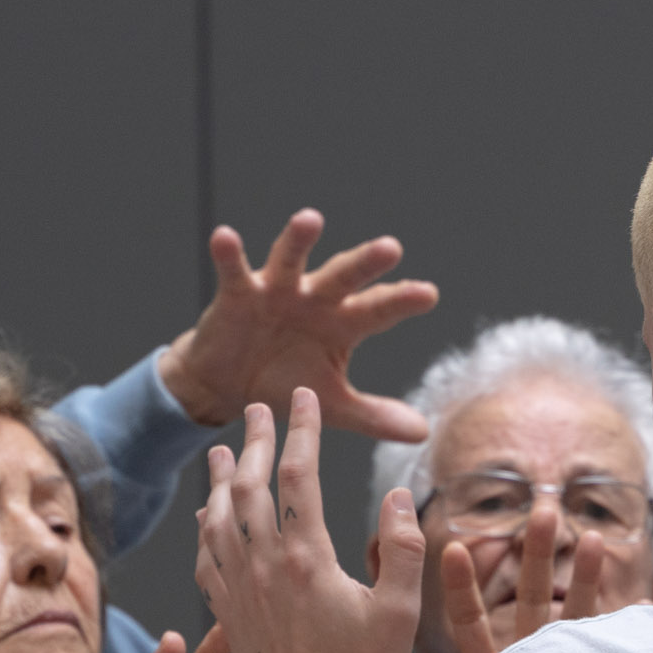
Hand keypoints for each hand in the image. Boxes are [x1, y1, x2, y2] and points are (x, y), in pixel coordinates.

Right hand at [156, 212, 438, 439]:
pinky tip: (224, 237)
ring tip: (311, 219)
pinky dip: (229, 255)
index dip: (401, 301)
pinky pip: (234, 272)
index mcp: (343, 323)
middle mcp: (315, 299)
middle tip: (391, 248)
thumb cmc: (286, 385)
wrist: (230, 387)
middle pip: (343, 277)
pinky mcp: (238, 294)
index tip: (428, 294)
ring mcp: (276, 292)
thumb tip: (423, 433)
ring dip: (298, 241)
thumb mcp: (331, 405)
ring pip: (290, 260)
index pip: (377, 310)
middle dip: (365, 264)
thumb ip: (374, 415)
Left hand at [194, 392, 427, 652]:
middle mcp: (265, 567)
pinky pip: (205, 558)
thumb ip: (405, 549)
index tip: (301, 397)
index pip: (299, 475)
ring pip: (219, 517)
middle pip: (250, 485)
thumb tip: (399, 495)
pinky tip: (207, 515)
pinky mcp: (227, 615)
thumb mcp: (399, 612)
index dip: (300, 429)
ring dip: (222, 478)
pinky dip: (205, 527)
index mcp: (308, 559)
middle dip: (255, 440)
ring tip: (222, 451)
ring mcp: (239, 591)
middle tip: (258, 408)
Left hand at [435, 499, 652, 652]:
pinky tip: (632, 587)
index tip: (452, 549)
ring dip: (580, 575)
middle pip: (530, 602)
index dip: (463, 589)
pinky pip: (608, 647)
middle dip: (534, 557)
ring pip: (573, 615)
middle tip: (538, 510)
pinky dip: (618, 615)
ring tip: (583, 533)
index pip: (472, 623)